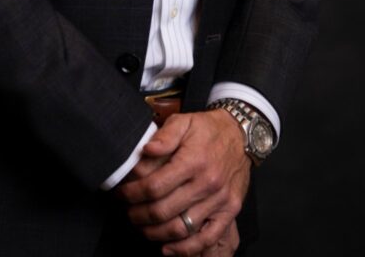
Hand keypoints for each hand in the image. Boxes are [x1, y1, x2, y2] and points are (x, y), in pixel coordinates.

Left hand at [116, 110, 249, 254]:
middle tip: (128, 212)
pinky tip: (167, 248)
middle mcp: (207, 184)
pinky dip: (185, 249)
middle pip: (164, 210)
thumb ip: (164, 136)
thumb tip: (146, 150)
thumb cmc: (209, 129)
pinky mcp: (229, 211)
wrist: (242, 135)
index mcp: (192, 161)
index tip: (122, 194)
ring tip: (141, 227)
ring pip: (181, 228)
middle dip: (138, 215)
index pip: (155, 186)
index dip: (133, 194)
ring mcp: (219, 201)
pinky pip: (206, 238)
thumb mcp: (184, 121)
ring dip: (155, 233)